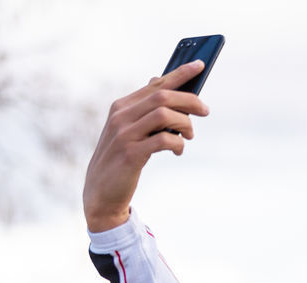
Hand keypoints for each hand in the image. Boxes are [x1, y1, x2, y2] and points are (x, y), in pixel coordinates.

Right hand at [82, 60, 210, 232]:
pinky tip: (178, 151)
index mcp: (121, 106)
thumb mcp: (128, 130)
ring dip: (184, 124)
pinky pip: (163, 140)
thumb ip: (143, 108)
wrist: (101, 193)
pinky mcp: (131, 154)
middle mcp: (121, 116)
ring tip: (190, 136)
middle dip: (189, 100)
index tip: (200, 65)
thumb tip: (158, 79)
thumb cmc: (121, 159)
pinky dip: (177, 143)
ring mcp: (124, 135)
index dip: (179, 73)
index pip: (155, 84)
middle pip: (162, 96)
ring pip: (164, 115)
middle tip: (205, 110)